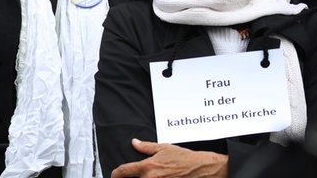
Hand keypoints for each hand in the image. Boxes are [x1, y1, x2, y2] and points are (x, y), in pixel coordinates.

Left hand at [111, 138, 226, 177]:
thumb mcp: (164, 148)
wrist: (202, 169)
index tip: (114, 175)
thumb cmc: (185, 158)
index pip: (124, 171)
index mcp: (148, 167)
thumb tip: (134, 142)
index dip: (116, 174)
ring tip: (146, 177)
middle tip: (129, 177)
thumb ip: (146, 147)